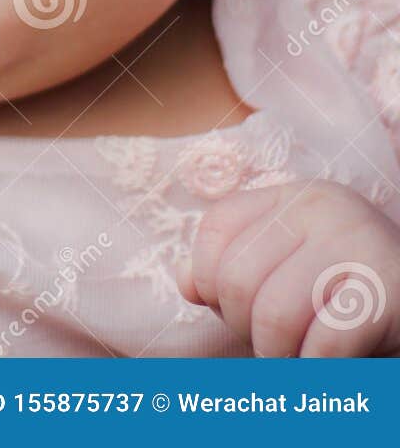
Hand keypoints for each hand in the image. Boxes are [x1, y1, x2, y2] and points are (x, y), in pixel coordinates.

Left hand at [177, 179, 399, 356]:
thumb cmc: (347, 292)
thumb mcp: (289, 263)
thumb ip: (234, 264)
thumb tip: (186, 284)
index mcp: (292, 198)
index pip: (216, 228)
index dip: (206, 278)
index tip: (229, 306)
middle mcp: (323, 210)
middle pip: (237, 278)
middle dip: (242, 326)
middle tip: (268, 342)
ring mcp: (358, 245)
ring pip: (274, 314)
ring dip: (276, 353)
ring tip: (292, 357)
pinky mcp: (387, 293)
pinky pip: (324, 344)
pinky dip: (313, 368)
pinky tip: (321, 367)